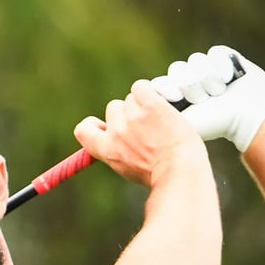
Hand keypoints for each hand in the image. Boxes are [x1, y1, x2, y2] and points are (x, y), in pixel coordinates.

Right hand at [73, 79, 205, 187]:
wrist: (180, 172)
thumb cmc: (163, 176)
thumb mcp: (130, 171)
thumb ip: (121, 154)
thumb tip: (124, 147)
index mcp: (107, 150)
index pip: (83, 130)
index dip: (93, 124)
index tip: (104, 125)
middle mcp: (116, 131)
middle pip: (114, 108)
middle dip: (129, 114)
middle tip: (150, 126)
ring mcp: (132, 117)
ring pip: (132, 98)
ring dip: (145, 104)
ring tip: (163, 121)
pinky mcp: (149, 104)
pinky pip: (142, 87)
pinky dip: (152, 91)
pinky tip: (163, 101)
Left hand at [151, 45, 264, 152]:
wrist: (248, 118)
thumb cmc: (214, 124)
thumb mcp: (180, 123)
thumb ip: (154, 114)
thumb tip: (134, 103)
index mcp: (174, 93)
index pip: (161, 81)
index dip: (168, 89)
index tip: (177, 99)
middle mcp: (188, 78)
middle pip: (178, 70)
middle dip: (192, 87)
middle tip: (204, 101)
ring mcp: (206, 67)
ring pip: (196, 62)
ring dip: (209, 81)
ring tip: (218, 94)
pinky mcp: (224, 57)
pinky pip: (215, 53)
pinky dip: (223, 68)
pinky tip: (230, 80)